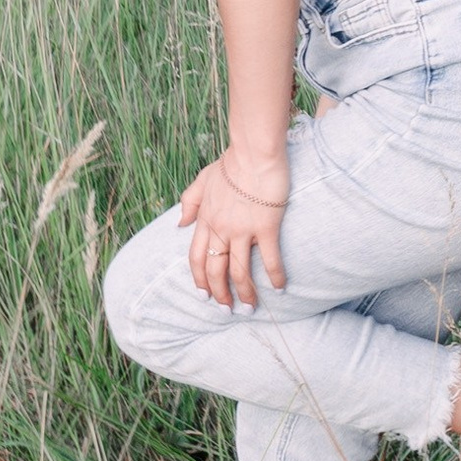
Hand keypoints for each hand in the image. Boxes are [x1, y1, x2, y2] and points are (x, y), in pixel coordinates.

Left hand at [177, 144, 290, 308]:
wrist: (253, 152)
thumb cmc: (231, 162)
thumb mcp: (202, 180)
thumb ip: (189, 202)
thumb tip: (179, 223)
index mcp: (206, 219)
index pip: (196, 257)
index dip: (199, 279)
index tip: (204, 294)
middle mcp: (220, 228)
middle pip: (215, 270)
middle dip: (219, 294)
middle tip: (227, 309)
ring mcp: (242, 229)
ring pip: (239, 270)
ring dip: (244, 293)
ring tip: (251, 307)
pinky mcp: (265, 226)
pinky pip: (268, 258)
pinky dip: (274, 276)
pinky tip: (280, 288)